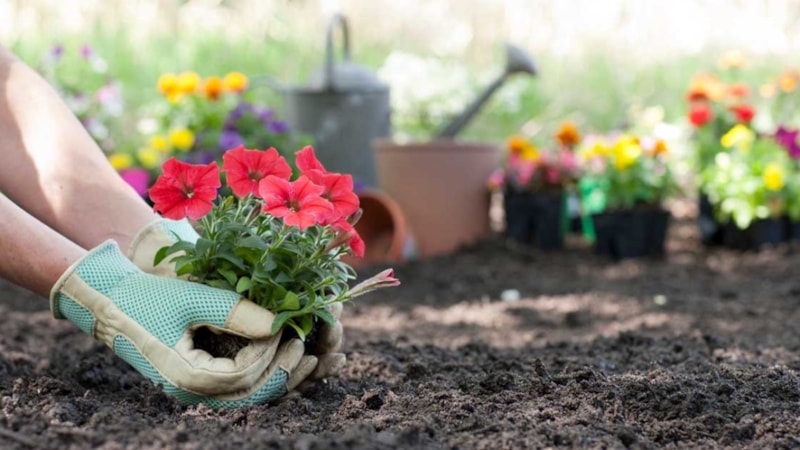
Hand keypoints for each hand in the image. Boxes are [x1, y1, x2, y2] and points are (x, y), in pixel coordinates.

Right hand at [51, 240, 315, 406]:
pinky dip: (262, 374)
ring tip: (307, 359)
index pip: (245, 374)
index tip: (287, 327)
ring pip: (247, 395)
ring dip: (278, 378)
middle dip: (284, 372)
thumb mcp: (192, 297)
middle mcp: (191, 391)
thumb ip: (235, 311)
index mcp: (187, 376)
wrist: (108, 301)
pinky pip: (237, 385)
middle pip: (251, 394)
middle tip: (309, 349)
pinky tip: (281, 357)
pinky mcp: (197, 378)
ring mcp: (193, 388)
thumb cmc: (146, 296)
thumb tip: (278, 323)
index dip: (271, 352)